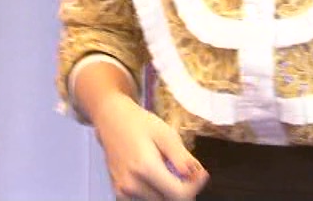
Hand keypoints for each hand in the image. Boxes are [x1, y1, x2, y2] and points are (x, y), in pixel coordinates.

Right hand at [92, 95, 207, 200]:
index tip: (201, 174)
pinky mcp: (119, 192)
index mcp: (145, 168)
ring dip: (169, 192)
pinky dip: (155, 194)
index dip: (195, 187)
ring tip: (169, 172)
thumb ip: (181, 157)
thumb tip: (196, 176)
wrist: (111, 119)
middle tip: (186, 172)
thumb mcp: (165, 133)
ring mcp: (123, 190)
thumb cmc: (139, 122)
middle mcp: (131, 184)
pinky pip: (144, 200)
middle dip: (183, 189)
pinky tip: (157, 178)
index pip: (179, 195)